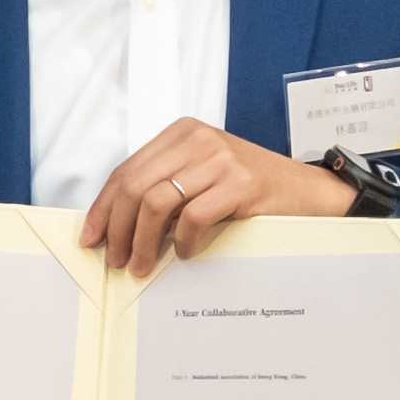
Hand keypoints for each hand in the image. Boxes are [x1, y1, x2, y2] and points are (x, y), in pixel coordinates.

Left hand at [81, 116, 355, 276]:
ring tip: (142, 266)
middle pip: (135, 186)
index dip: (104, 207)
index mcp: (181, 133)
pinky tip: (185, 255)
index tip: (91, 238)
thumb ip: (165, 188)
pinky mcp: (242, 183)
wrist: (308, 193)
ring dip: (144, 242)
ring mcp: (221, 159)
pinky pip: (194, 217)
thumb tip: (116, 227)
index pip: (126, 170)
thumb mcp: (202, 176)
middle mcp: (198, 139)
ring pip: (157, 203)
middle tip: (116, 260)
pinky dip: (183, 242)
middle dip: (118, 229)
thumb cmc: (250, 191)